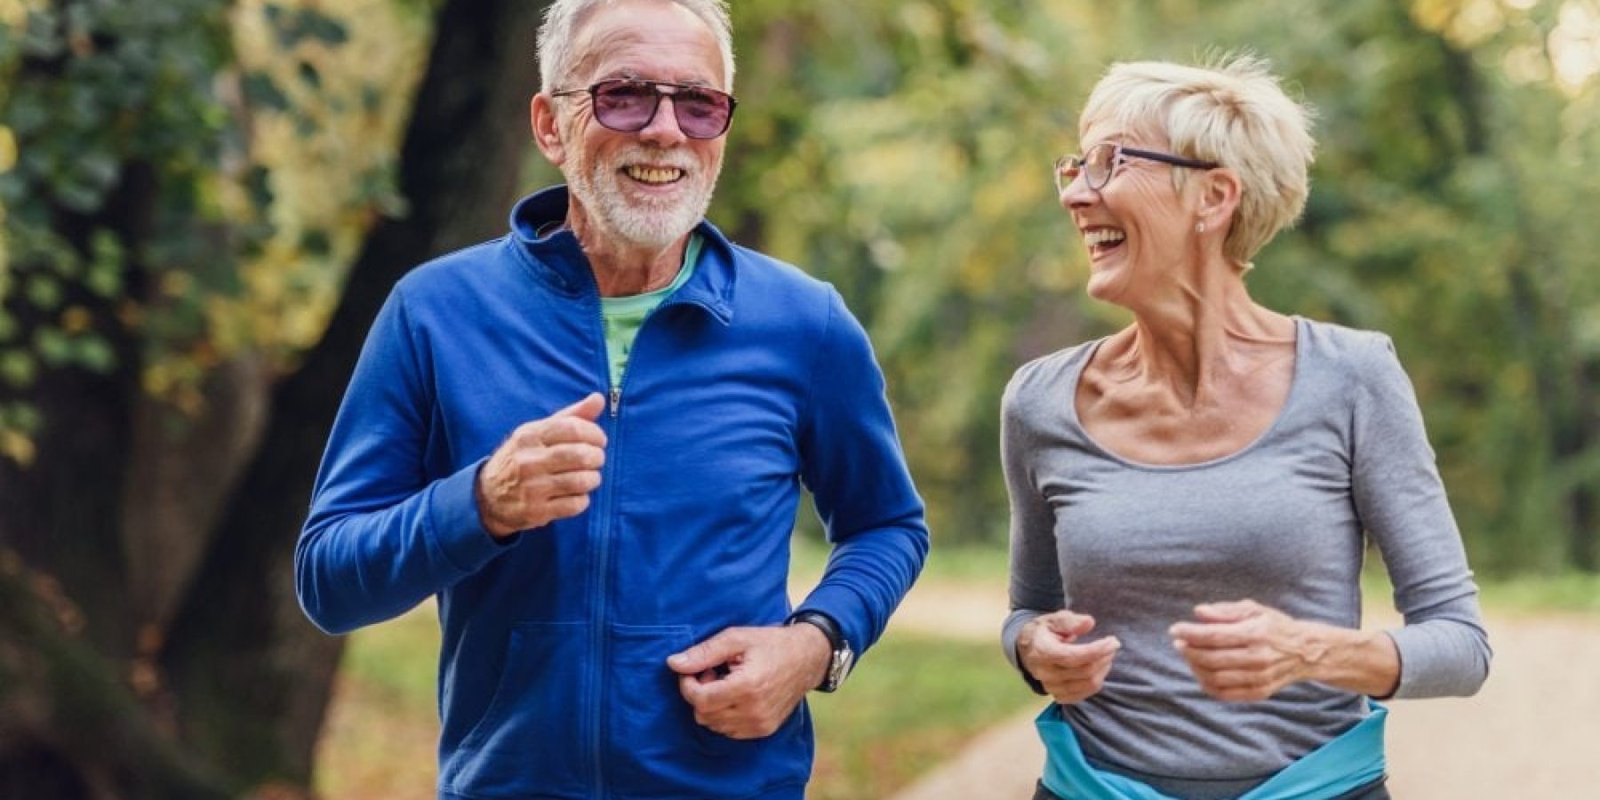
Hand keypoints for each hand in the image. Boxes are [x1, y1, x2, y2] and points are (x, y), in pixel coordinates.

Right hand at [475, 393, 606, 538]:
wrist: (487, 496)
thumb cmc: (521, 458)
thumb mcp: (538, 433)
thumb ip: (570, 416)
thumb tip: (599, 398)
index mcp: (529, 435)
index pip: (572, 427)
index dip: (594, 433)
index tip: (599, 440)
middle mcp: (528, 460)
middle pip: (580, 455)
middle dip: (597, 457)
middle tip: (596, 459)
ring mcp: (532, 488)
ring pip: (581, 481)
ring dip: (593, 478)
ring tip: (590, 476)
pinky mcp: (536, 511)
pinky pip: (575, 505)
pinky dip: (583, 500)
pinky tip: (577, 494)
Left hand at [667, 624, 830, 738]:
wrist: (807, 658)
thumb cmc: (770, 644)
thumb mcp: (736, 638)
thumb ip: (704, 653)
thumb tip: (673, 664)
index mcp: (748, 687)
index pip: (701, 700)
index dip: (688, 685)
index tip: (692, 670)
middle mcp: (754, 711)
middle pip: (704, 715)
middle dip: (700, 694)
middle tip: (712, 673)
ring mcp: (760, 724)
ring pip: (714, 725)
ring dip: (711, 706)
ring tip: (725, 683)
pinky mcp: (764, 730)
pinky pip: (729, 731)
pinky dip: (724, 715)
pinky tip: (735, 695)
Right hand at [1016, 610, 1120, 703]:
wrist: (1027, 648)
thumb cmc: (1044, 631)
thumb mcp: (1053, 619)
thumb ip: (1070, 621)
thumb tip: (1089, 623)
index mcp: (1042, 652)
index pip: (1074, 657)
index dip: (1097, 650)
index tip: (1113, 641)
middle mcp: (1045, 673)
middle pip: (1085, 671)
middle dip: (1104, 657)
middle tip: (1112, 645)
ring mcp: (1051, 687)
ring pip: (1088, 684)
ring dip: (1103, 669)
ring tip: (1106, 655)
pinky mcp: (1058, 696)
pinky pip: (1085, 694)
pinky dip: (1096, 682)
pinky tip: (1098, 668)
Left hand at [1169, 599, 1324, 701]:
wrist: (1306, 652)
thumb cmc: (1274, 626)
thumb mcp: (1253, 610)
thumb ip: (1225, 611)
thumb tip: (1198, 612)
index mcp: (1257, 634)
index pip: (1214, 636)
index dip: (1190, 633)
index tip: (1175, 629)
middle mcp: (1259, 658)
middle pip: (1212, 659)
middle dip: (1189, 651)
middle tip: (1178, 643)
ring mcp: (1260, 678)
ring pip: (1215, 678)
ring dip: (1195, 667)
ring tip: (1189, 656)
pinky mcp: (1260, 692)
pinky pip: (1225, 694)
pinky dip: (1207, 684)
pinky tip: (1200, 672)